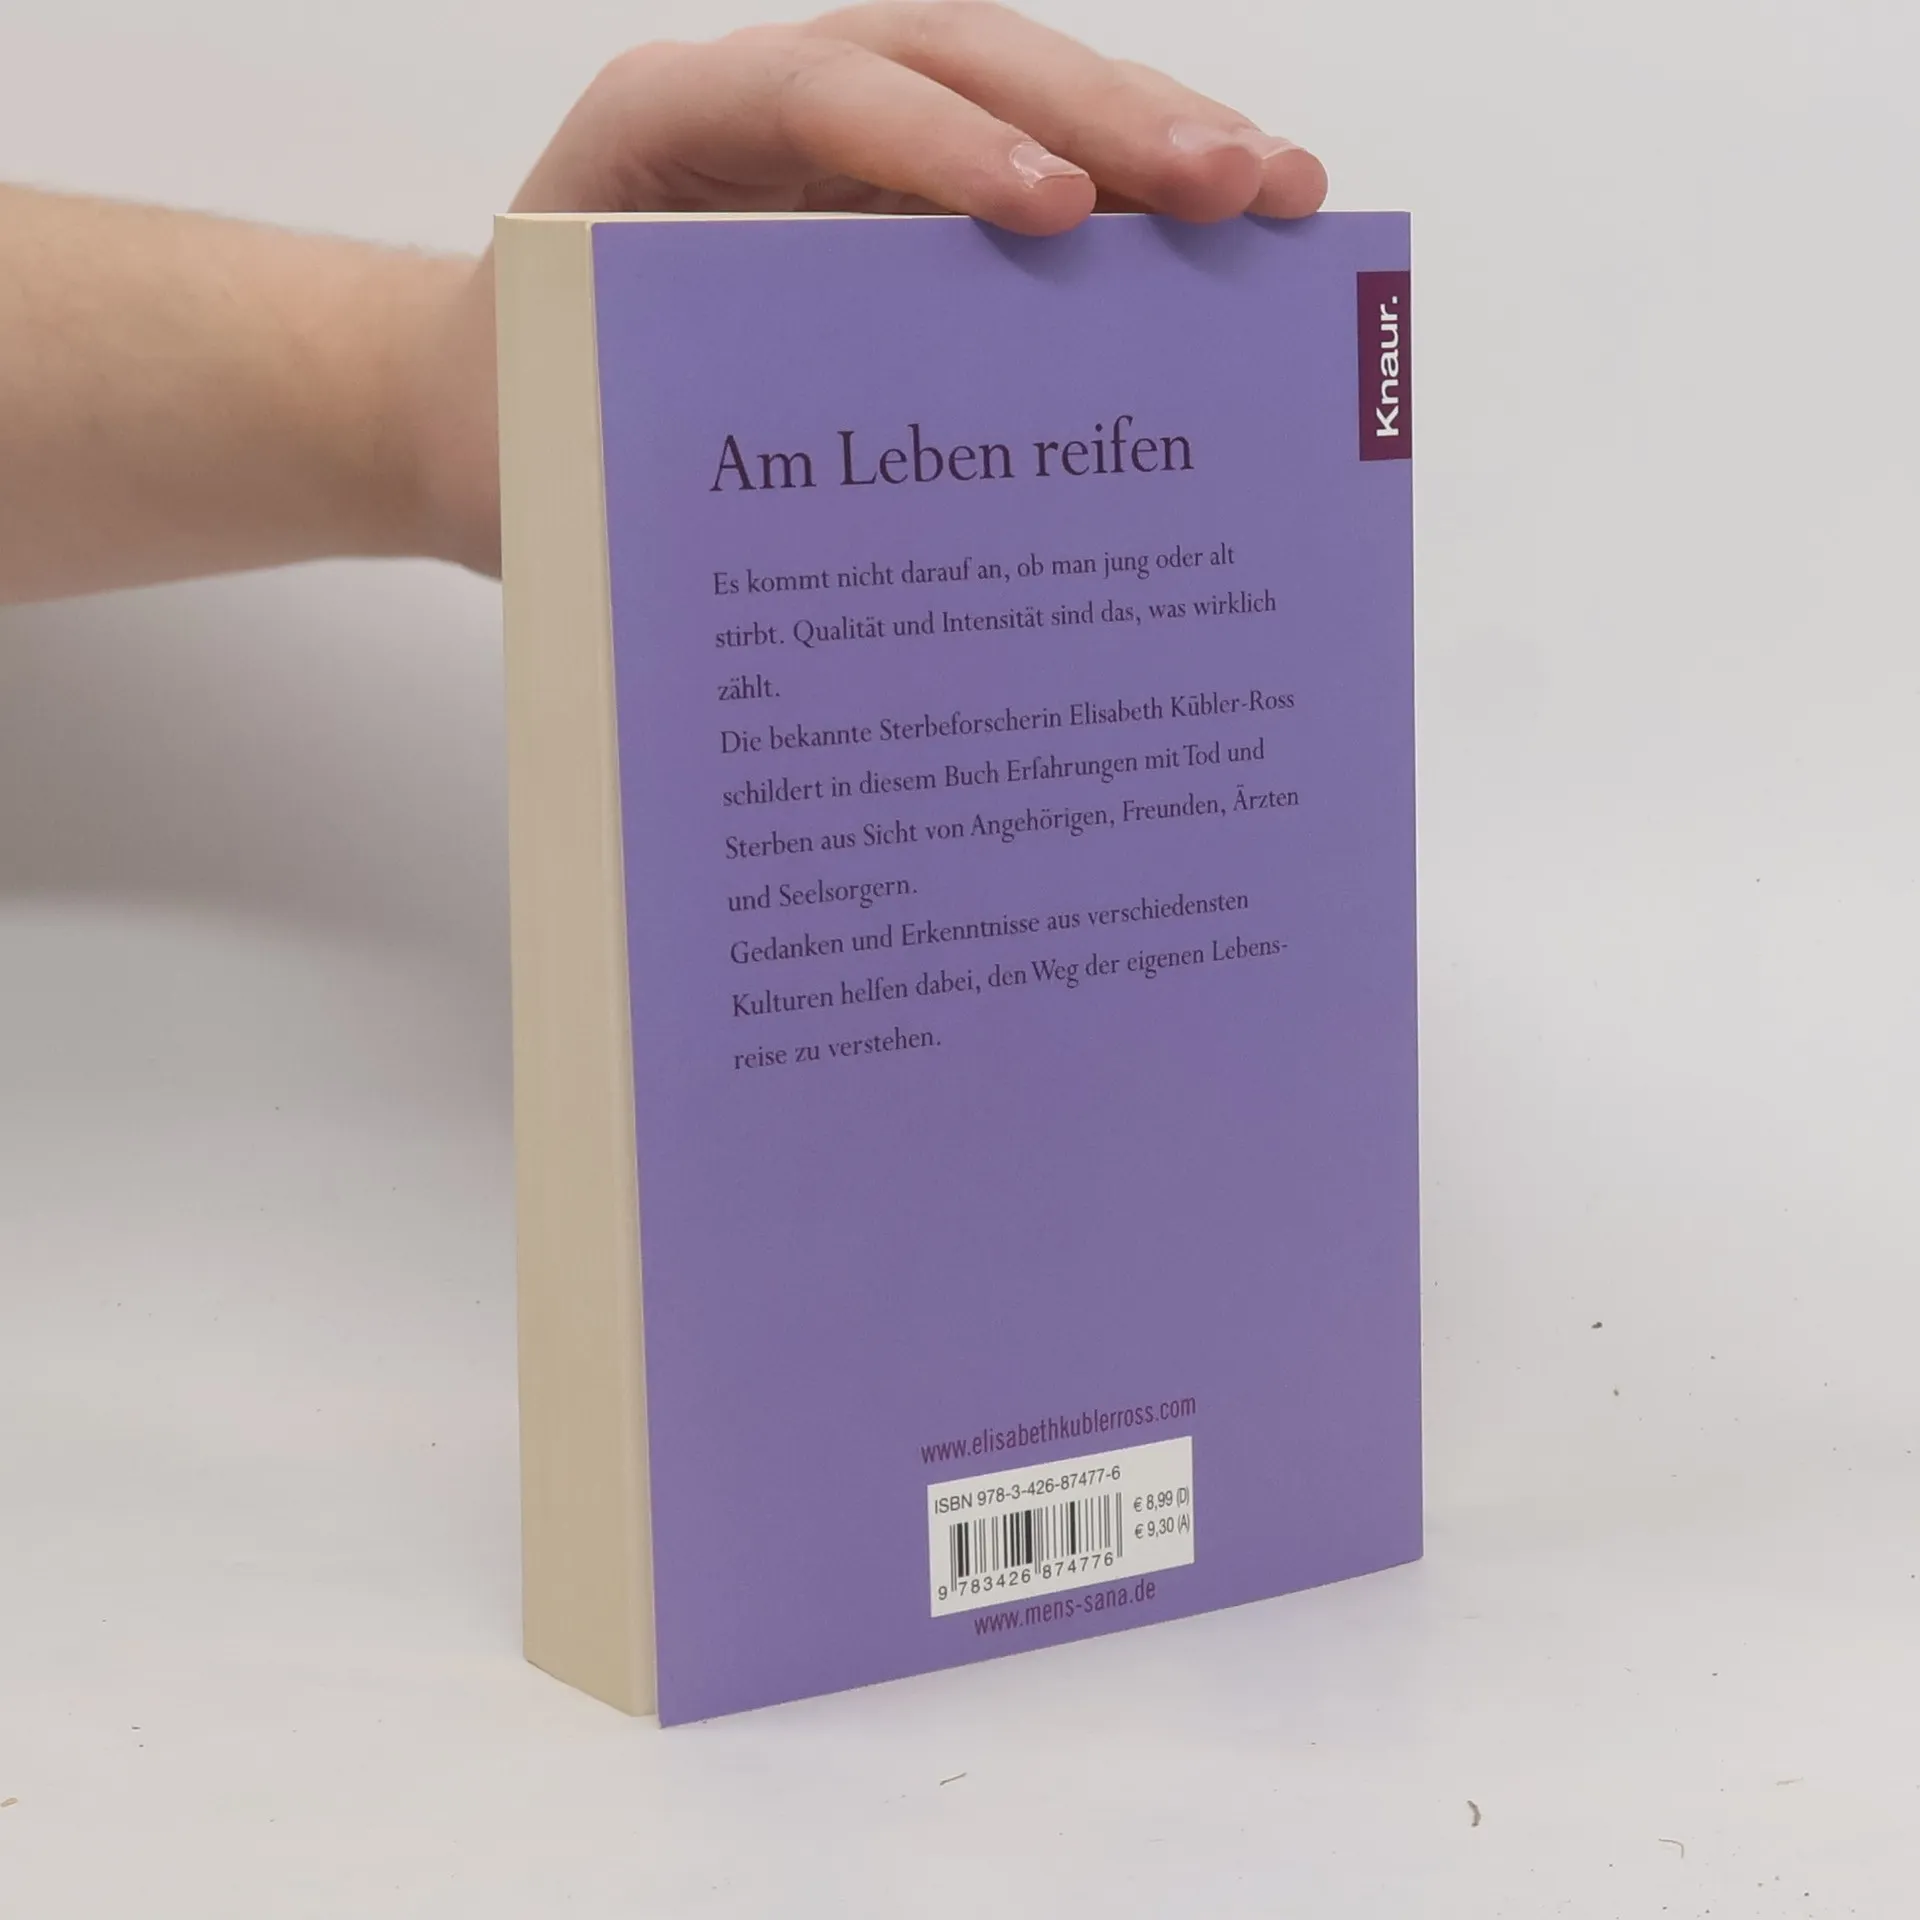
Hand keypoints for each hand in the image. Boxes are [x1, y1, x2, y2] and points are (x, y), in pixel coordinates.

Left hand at [413, 4, 1326, 573]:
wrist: (478, 409)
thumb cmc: (523, 428)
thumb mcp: (573, 439)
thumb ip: (686, 451)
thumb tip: (865, 580)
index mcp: (662, 132)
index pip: (815, 101)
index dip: (940, 144)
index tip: (1054, 215)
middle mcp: (766, 113)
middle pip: (955, 62)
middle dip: (1106, 118)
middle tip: (1237, 184)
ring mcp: (841, 147)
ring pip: (1013, 97)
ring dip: (1151, 137)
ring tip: (1279, 195)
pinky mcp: (888, 202)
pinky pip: (1017, 175)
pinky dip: (1121, 205)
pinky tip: (1219, 237)